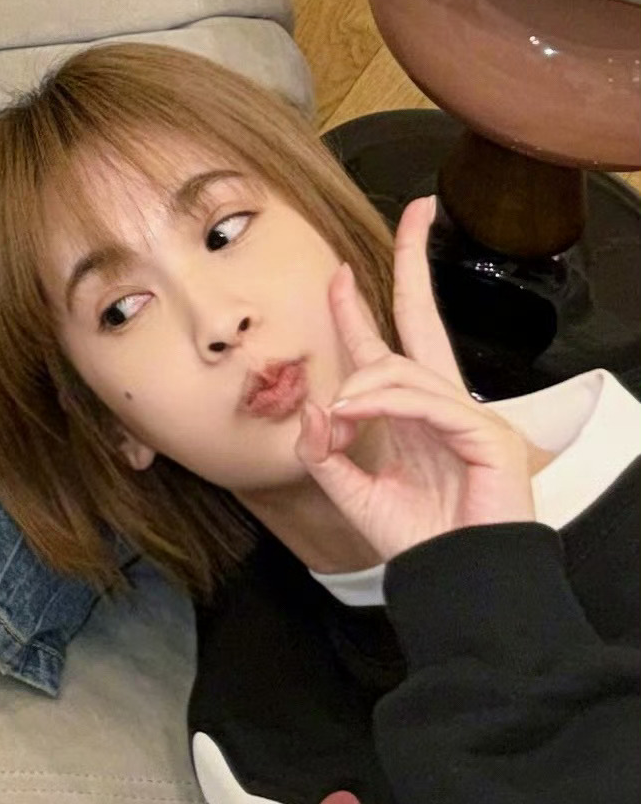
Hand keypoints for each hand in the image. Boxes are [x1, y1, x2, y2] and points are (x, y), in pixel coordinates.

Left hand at [294, 198, 537, 558]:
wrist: (461, 592)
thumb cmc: (421, 548)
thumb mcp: (354, 494)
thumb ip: (326, 452)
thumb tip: (312, 406)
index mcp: (414, 417)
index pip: (386, 347)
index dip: (360, 310)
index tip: (339, 274)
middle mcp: (444, 407)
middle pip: (427, 319)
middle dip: (416, 262)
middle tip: (415, 211)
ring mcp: (473, 418)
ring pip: (406, 369)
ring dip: (363, 386)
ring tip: (341, 415)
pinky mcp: (489, 436)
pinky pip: (425, 400)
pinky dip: (384, 402)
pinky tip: (358, 413)